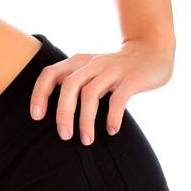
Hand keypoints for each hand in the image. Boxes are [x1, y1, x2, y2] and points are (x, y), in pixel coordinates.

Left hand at [29, 35, 174, 142]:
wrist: (153, 50)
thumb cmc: (117, 69)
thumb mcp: (92, 71)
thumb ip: (75, 85)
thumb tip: (56, 117)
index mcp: (79, 62)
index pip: (50, 74)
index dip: (39, 95)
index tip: (37, 117)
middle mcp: (93, 64)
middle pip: (69, 86)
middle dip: (63, 113)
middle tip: (64, 136)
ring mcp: (113, 69)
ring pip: (90, 94)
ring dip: (86, 120)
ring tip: (87, 140)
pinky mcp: (132, 78)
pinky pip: (118, 100)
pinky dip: (112, 117)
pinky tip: (111, 130)